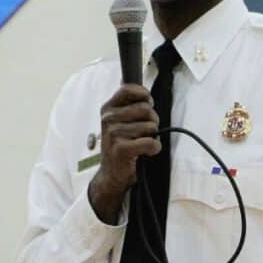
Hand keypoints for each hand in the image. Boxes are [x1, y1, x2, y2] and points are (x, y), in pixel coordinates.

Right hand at [88, 85, 159, 223]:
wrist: (112, 173)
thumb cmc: (120, 144)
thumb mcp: (120, 121)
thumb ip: (129, 105)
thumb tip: (145, 92)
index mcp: (107, 109)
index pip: (127, 89)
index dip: (143, 94)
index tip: (148, 102)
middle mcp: (108, 119)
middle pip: (145, 108)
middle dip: (152, 119)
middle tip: (147, 130)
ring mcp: (113, 134)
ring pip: (150, 126)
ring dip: (153, 135)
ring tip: (143, 142)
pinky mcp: (121, 149)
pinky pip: (150, 142)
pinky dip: (155, 148)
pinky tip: (148, 151)